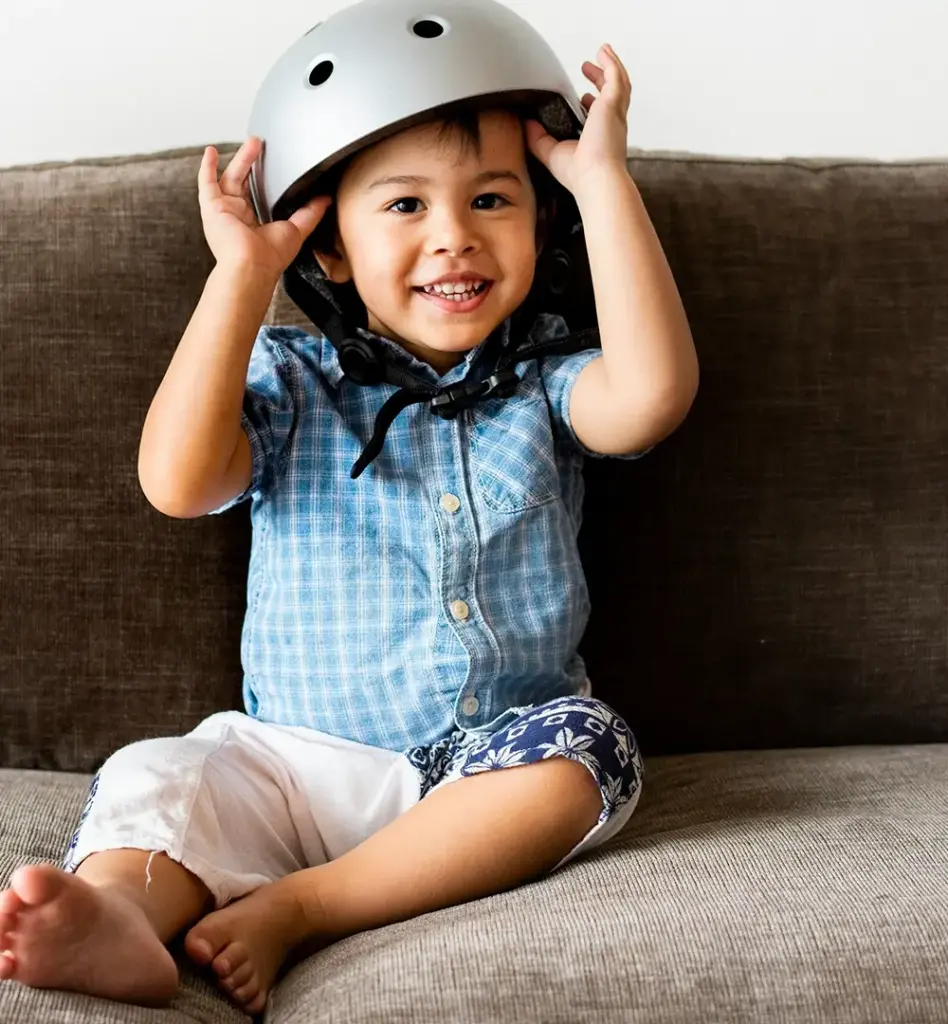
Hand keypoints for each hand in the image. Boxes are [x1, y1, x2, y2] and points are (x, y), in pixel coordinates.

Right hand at [198, 136, 331, 279]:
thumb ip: (310, 213)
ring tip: (252, 142)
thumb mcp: (297, 230)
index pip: (258, 195)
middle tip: (263, 145)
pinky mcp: (212, 207)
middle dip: (253, 162)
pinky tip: (210, 152)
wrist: (252, 265)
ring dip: (240, 158)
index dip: (263, 179)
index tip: (273, 164)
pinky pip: (206, 183)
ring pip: (230, 177)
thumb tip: (325, 199)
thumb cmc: (270, 257)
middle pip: (244, 181)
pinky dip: (206, 167)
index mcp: (253, 223)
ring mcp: (224, 211)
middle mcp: (237, 216)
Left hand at [526, 44, 630, 195]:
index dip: (593, 104)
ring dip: (610, 66)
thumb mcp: (551, 153)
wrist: (595, 179)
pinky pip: (616, 76)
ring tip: (601, 53)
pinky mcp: (612, 104)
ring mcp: (614, 113)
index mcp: (600, 137)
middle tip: (590, 69)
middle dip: (602, 80)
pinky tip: (603, 52)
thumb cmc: (580, 175)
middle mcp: (611, 125)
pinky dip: (611, 62)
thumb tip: (527, 123)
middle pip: (611, 95)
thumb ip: (539, 138)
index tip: (584, 99)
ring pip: (619, 83)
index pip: (599, 116)